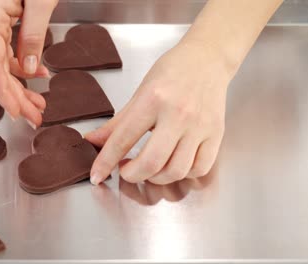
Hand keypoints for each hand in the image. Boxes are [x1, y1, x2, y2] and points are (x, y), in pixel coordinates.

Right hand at [0, 0, 57, 127]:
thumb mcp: (41, 2)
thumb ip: (34, 35)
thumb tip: (30, 71)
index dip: (3, 91)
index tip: (16, 111)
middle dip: (16, 97)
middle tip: (35, 118)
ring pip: (2, 66)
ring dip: (21, 88)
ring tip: (39, 106)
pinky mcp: (0, 28)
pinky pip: (8, 56)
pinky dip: (24, 71)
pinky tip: (39, 78)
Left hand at [85, 41, 231, 184]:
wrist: (207, 59)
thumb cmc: (172, 73)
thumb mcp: (140, 93)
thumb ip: (116, 123)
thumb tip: (91, 142)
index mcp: (153, 99)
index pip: (123, 139)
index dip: (106, 161)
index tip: (96, 175)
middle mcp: (178, 114)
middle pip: (152, 162)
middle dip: (133, 175)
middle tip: (126, 170)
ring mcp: (200, 126)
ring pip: (176, 170)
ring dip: (157, 178)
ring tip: (149, 168)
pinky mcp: (216, 134)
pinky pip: (199, 168)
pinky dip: (183, 174)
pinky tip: (173, 164)